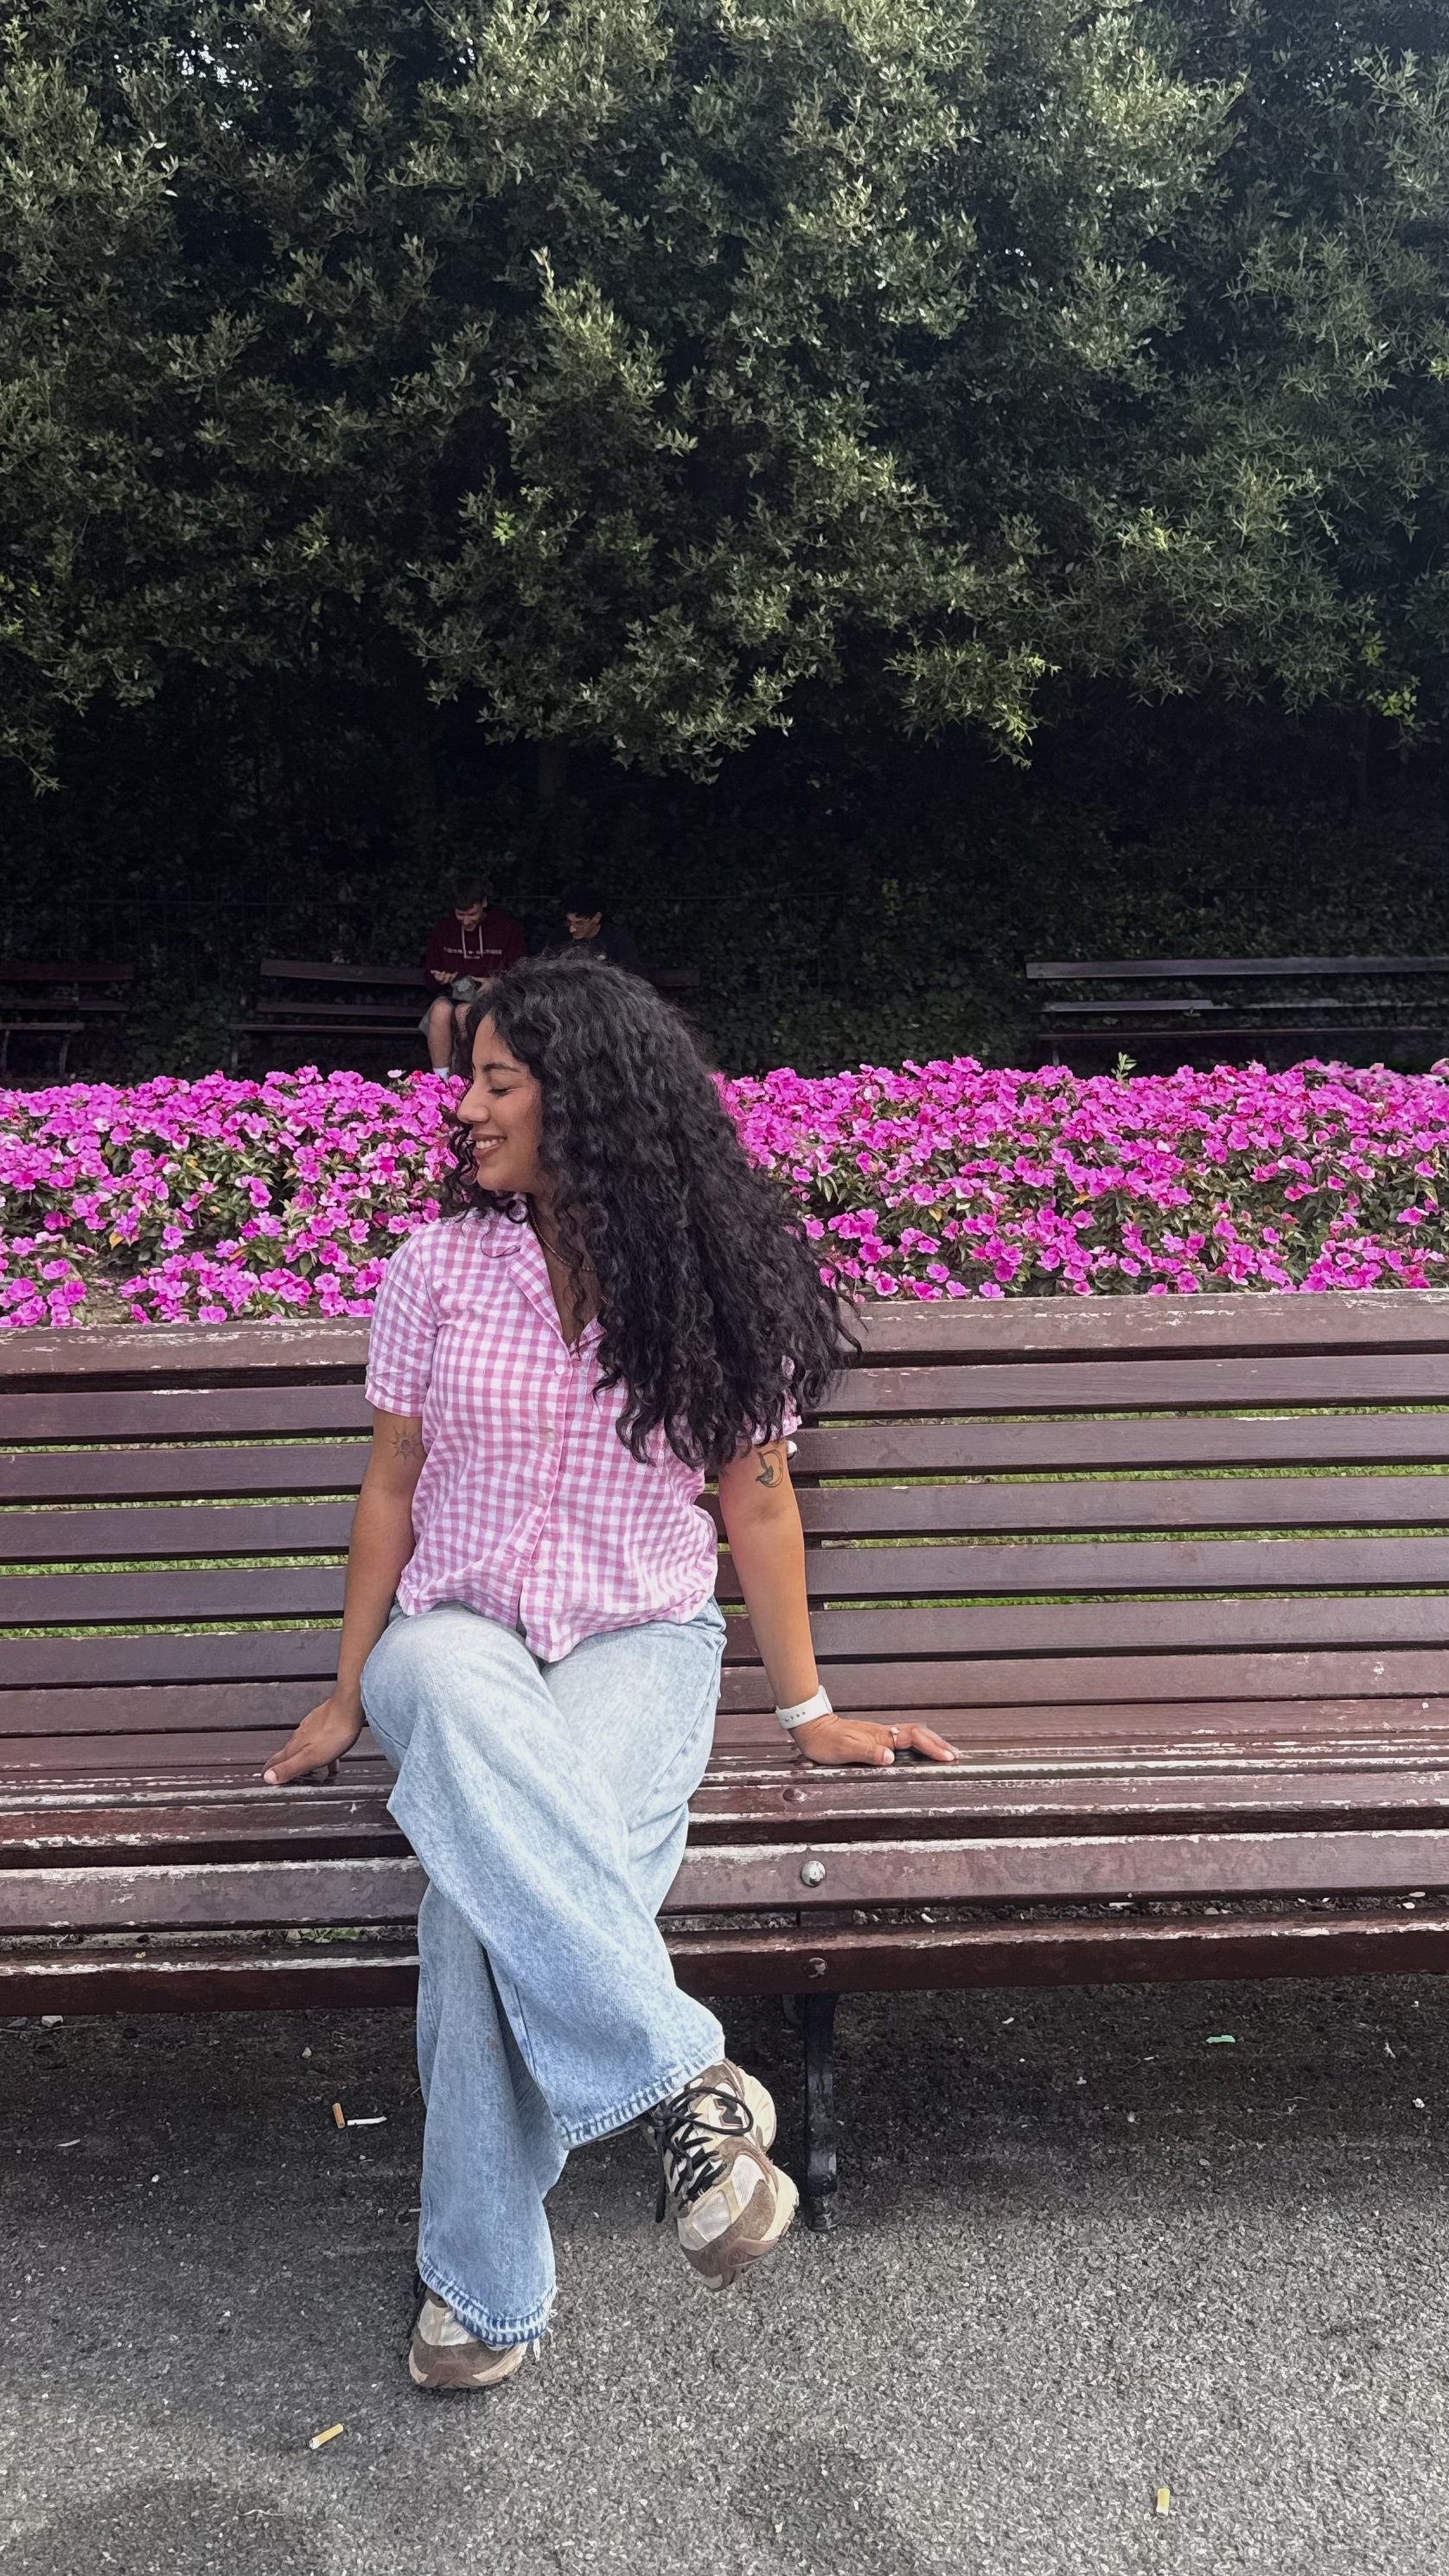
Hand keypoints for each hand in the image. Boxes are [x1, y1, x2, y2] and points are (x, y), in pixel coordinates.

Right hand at [262, 1694, 363, 1785]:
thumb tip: (268, 1777)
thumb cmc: (334, 1732)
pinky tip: (331, 1754)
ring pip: (304, 1745)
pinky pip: (321, 1740)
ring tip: (304, 1766)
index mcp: (295, 1746)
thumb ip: (289, 1768)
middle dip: (283, 1763)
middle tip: (280, 1771)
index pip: (277, 1760)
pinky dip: (322, 1749)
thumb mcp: (310, 1757)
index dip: (270, 1770)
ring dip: (301, 1756)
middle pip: (288, 1752)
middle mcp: (301, 1736)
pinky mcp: (326, 1723)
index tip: (264, 1776)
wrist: (350, 1705)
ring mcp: (313, 1728)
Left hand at [791, 1714, 958, 1767]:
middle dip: (939, 1743)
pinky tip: (921, 1750)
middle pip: (919, 1734)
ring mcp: (880, 1735)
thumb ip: (867, 1753)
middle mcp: (883, 1734)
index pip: (913, 1738)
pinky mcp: (876, 1738)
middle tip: (955, 1755)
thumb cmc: (824, 1741)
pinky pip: (904, 1739)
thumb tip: (890, 1758)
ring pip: (913, 1735)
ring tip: (945, 1753)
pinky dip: (918, 1744)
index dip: (931, 1747)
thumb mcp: (843, 1750)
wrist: (811, 1728)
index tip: (947, 1756)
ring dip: (931, 1743)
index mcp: (879, 1736)